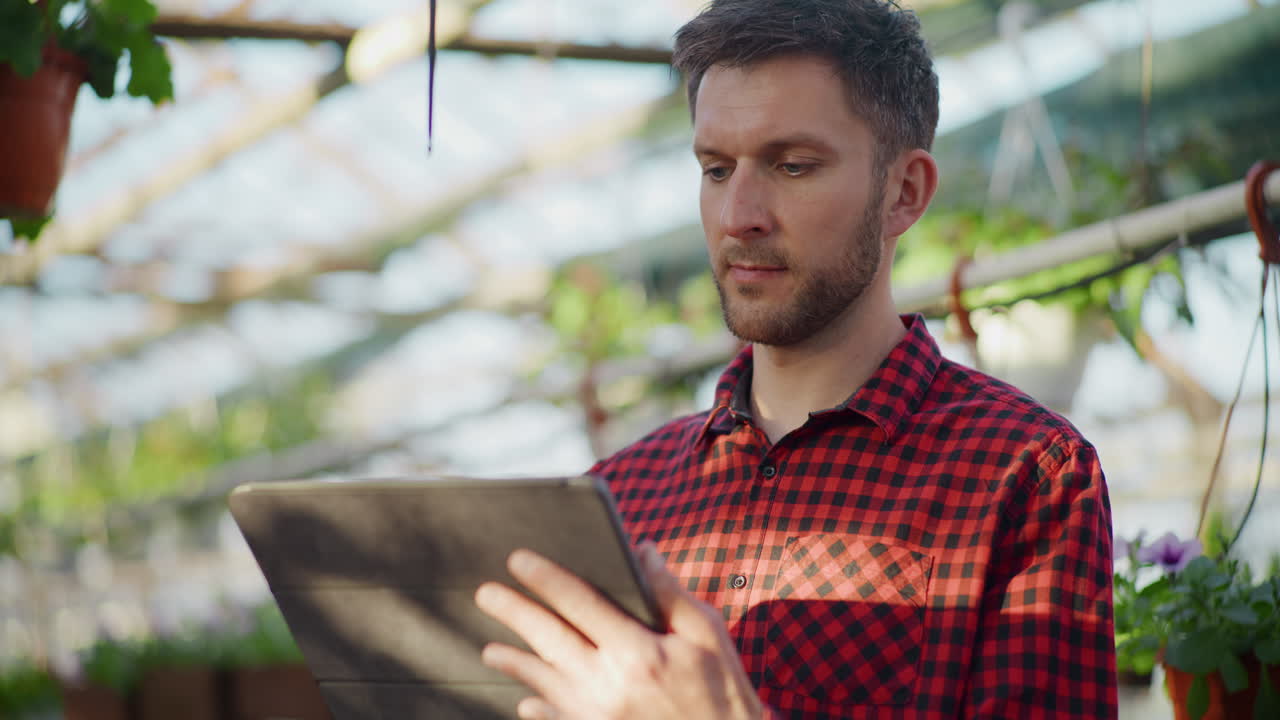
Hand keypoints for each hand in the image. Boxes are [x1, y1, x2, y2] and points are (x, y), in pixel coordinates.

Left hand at [474, 542, 765, 719]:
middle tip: (485, 594)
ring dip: (515, 662)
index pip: (580, 603)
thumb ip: (671, 594)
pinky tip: (526, 703)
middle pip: (549, 639)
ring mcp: (598, 716)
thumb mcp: (708, 635)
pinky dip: (539, 710)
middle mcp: (610, 684)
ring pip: (543, 682)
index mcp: (638, 651)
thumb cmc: (723, 692)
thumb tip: (643, 552)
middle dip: (514, 613)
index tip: (518, 559)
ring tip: (490, 649)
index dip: (546, 578)